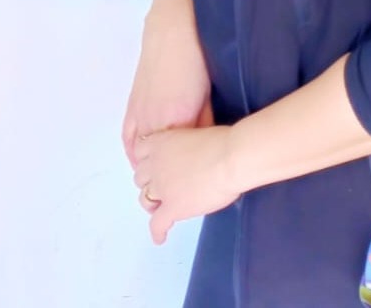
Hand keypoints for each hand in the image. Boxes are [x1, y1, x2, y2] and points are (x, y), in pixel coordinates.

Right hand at [122, 15, 212, 169]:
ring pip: (139, 153)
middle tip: (177, 187)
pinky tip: (139, 159)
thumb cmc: (194, 60)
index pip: (181, 158)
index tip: (197, 182)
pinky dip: (134, 152)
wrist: (171, 31)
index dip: (189, 171)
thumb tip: (206, 145)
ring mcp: (139, 113)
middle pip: (157, 160)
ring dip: (147, 167)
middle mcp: (153, 121)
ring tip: (158, 179)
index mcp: (176, 120)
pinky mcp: (132, 105)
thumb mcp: (206, 96)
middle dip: (166, 174)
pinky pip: (128, 138)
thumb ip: (204, 124)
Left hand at [133, 126, 239, 243]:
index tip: (154, 163)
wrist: (230, 158)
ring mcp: (162, 188)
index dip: (147, 158)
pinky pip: (157, 224)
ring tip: (160, 208)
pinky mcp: (172, 208)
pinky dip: (158, 232)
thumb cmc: (221, 141)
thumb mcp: (196, 132)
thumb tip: (193, 154)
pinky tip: (160, 238)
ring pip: (144, 199)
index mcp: (161, 142)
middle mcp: (155, 165)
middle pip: (140, 177)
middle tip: (162, 185)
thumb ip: (185, 144)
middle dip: (149, 181)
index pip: (140, 151)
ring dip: (151, 203)